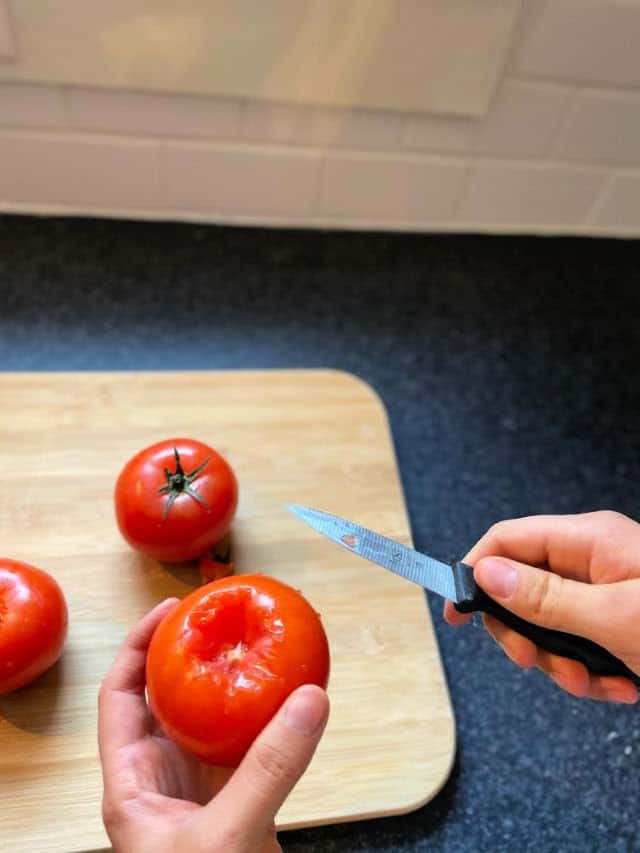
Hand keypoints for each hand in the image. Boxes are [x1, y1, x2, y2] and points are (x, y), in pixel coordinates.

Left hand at [98, 599, 329, 852]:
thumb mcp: (227, 835)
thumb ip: (268, 769)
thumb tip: (310, 699)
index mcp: (132, 787)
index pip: (120, 698)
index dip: (137, 649)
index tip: (169, 612)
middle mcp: (161, 785)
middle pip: (166, 702)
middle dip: (190, 658)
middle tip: (220, 619)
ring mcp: (199, 797)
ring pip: (209, 725)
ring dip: (231, 688)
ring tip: (254, 648)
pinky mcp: (236, 810)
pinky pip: (247, 752)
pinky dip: (265, 725)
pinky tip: (287, 703)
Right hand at [444, 511, 639, 703]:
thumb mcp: (615, 617)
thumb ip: (548, 598)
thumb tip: (487, 575)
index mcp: (589, 540)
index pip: (508, 540)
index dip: (474, 571)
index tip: (456, 610)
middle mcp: (592, 559)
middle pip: (521, 587)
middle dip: (523, 633)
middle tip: (531, 658)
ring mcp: (605, 590)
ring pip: (548, 624)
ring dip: (560, 662)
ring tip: (588, 680)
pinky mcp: (616, 620)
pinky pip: (579, 643)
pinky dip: (590, 672)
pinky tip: (619, 683)